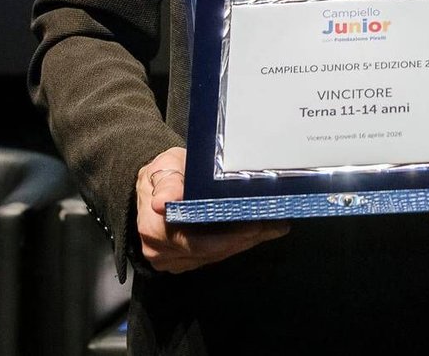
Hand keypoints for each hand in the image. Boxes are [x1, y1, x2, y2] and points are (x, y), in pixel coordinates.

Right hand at [133, 147, 289, 272]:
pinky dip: (237, 243)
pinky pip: (215, 256)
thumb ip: (167, 182)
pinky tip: (259, 232)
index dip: (229, 237)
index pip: (196, 242)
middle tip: (275, 224)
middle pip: (211, 251)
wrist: (152, 186)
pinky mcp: (184, 262)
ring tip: (274, 226)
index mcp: (154, 228)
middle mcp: (160, 251)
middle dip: (245, 238)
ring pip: (217, 255)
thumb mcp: (165, 166)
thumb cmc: (164, 172)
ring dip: (246, 242)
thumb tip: (162, 202)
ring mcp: (172, 259)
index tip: (255, 225)